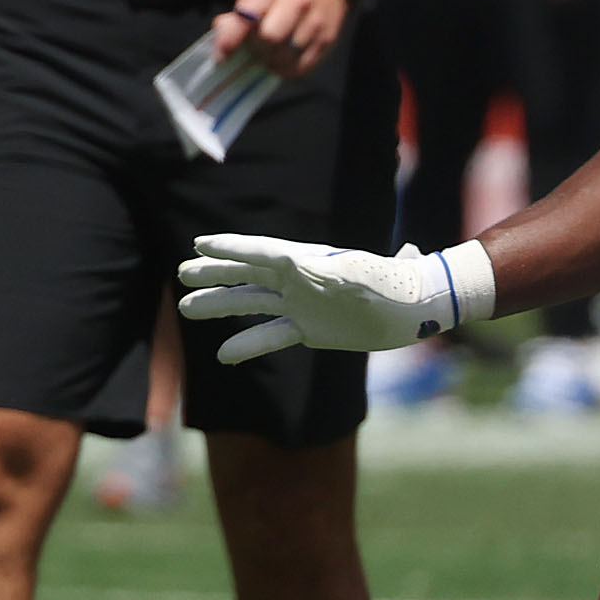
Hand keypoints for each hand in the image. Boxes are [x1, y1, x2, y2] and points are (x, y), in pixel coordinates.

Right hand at [177, 234, 493, 363]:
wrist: (416, 307)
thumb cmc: (397, 285)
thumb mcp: (373, 276)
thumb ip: (351, 269)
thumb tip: (374, 256)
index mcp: (309, 261)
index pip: (262, 253)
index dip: (231, 249)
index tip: (199, 245)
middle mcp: (300, 280)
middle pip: (248, 275)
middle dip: (215, 274)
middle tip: (183, 275)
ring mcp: (302, 304)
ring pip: (252, 304)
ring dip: (221, 306)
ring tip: (187, 310)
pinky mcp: (310, 329)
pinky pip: (272, 336)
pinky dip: (247, 344)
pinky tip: (223, 354)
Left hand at [209, 0, 350, 78]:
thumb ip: (239, 13)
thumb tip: (221, 33)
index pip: (247, 17)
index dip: (231, 39)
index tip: (223, 54)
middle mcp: (297, 2)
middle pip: (269, 38)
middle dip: (257, 48)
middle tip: (254, 49)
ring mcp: (315, 22)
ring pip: (285, 56)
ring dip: (271, 61)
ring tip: (269, 54)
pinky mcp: (327, 40)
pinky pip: (301, 67)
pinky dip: (286, 69)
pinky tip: (282, 61)